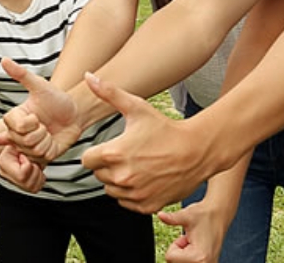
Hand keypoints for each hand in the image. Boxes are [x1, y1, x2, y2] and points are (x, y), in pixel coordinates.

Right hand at [0, 57, 80, 164]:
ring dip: (45, 140)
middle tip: (43, 123)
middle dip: (37, 131)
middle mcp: (18, 133)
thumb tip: (3, 60)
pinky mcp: (39, 156)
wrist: (75, 113)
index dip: (27, 123)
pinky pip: (41, 157)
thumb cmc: (57, 98)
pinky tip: (51, 140)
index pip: (12, 126)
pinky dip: (49, 148)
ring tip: (48, 131)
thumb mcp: (40, 86)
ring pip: (32, 150)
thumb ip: (20, 74)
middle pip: (21, 140)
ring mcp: (28, 146)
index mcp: (14, 117)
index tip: (35, 116)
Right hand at [0, 145, 44, 192]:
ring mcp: (16, 182)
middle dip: (34, 170)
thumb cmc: (22, 141)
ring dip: (38, 174)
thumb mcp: (13, 138)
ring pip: (32, 187)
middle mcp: (7, 174)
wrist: (30, 143)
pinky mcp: (25, 186)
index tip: (24, 155)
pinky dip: (40, 179)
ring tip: (34, 164)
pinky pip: (36, 188)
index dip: (28, 164)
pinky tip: (36, 170)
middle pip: (27, 182)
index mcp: (3, 163)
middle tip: (32, 161)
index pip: (22, 174)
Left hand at [80, 73, 208, 212]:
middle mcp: (122, 177)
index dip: (96, 153)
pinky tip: (144, 179)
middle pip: (98, 175)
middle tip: (127, 155)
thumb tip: (88, 76)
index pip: (86, 160)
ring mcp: (135, 194)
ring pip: (111, 190)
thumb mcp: (137, 107)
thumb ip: (109, 93)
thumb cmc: (166, 128)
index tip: (110, 148)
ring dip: (118, 181)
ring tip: (136, 166)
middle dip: (107, 166)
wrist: (197, 151)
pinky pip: (126, 202)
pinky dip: (132, 194)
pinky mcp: (147, 205)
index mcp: (113, 154)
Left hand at [160, 201, 229, 262]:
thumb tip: (160, 215)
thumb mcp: (186, 215)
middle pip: (175, 262)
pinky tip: (197, 247)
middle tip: (190, 241)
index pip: (170, 258)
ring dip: (184, 254)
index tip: (185, 238)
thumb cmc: (205, 215)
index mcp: (199, 257)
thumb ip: (172, 218)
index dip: (175, 245)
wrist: (219, 215)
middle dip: (179, 251)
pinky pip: (188, 262)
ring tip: (194, 243)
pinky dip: (189, 256)